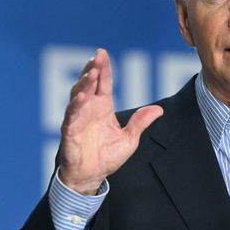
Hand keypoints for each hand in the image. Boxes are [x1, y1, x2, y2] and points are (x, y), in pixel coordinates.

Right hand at [58, 48, 162, 193]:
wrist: (91, 177)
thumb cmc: (107, 157)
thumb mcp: (129, 139)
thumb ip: (140, 123)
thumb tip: (159, 110)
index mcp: (102, 108)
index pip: (103, 84)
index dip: (104, 68)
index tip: (102, 53)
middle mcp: (89, 110)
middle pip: (89, 84)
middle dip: (92, 70)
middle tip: (97, 57)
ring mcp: (78, 119)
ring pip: (78, 96)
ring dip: (84, 84)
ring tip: (92, 74)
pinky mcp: (70, 132)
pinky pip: (71, 116)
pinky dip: (76, 106)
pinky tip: (82, 97)